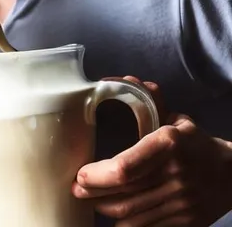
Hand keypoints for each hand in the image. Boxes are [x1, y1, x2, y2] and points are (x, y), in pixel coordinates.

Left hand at [72, 80, 231, 225]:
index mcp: (168, 144)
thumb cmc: (195, 144)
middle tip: (76, 188)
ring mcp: (180, 203)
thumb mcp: (176, 119)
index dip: (98, 175)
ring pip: (130, 215)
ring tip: (89, 199)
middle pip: (123, 195)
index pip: (126, 168)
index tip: (81, 174)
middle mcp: (174, 175)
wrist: (230, 175)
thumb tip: (129, 80)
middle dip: (93, 193)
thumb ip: (150, 102)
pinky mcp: (185, 222)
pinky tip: (112, 211)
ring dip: (104, 208)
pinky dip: (124, 221)